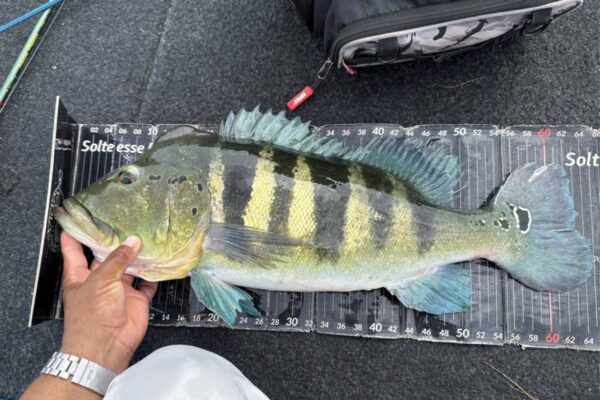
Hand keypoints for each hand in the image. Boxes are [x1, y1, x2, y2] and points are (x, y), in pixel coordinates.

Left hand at [59, 232, 157, 372]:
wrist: (106, 347)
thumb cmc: (92, 317)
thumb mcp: (101, 281)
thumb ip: (117, 260)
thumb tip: (132, 241)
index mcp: (80, 275)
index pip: (74, 250)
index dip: (77, 233)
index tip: (81, 217)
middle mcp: (99, 280)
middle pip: (107, 256)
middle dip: (116, 242)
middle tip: (127, 222)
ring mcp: (118, 290)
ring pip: (129, 267)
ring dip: (137, 256)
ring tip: (148, 237)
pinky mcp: (136, 299)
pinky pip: (147, 283)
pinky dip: (154, 274)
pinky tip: (160, 261)